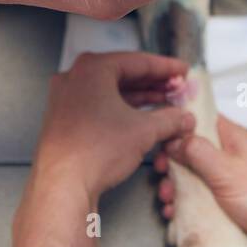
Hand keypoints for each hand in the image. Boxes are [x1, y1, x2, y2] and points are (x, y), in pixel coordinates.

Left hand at [32, 52, 195, 202]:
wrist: (63, 184)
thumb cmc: (94, 151)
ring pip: (110, 92)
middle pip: (123, 74)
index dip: (166, 67)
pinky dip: (121, 110)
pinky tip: (141, 120)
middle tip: (177, 88)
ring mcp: (66, 99)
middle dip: (154, 83)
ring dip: (139, 97)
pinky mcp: (64, 120)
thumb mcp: (144, 130)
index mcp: (92, 69)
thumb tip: (183, 118)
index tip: (181, 71)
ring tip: (165, 104)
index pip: (138, 61)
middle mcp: (74, 78)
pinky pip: (99, 107)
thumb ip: (170, 119)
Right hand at [155, 115, 246, 246]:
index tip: (162, 140)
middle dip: (171, 163)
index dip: (178, 127)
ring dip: (175, 186)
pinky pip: (197, 196)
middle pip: (190, 149)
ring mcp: (225, 178)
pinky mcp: (223, 200)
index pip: (200, 119)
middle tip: (162, 174)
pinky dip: (184, 202)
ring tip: (168, 198)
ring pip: (191, 175)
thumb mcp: (225, 170)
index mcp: (232, 139)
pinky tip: (175, 211)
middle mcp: (227, 155)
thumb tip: (175, 139)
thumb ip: (197, 151)